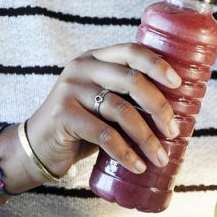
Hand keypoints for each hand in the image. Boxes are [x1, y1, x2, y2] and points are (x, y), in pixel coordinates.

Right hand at [25, 45, 182, 177]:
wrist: (37, 147)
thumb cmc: (80, 126)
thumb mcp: (102, 103)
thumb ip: (127, 98)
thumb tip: (175, 113)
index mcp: (95, 58)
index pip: (131, 51)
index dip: (158, 65)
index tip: (179, 83)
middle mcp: (82, 68)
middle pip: (131, 80)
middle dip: (158, 106)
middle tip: (173, 130)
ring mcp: (70, 90)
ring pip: (121, 110)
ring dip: (146, 137)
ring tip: (160, 156)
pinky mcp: (63, 116)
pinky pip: (104, 134)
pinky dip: (125, 152)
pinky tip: (137, 165)